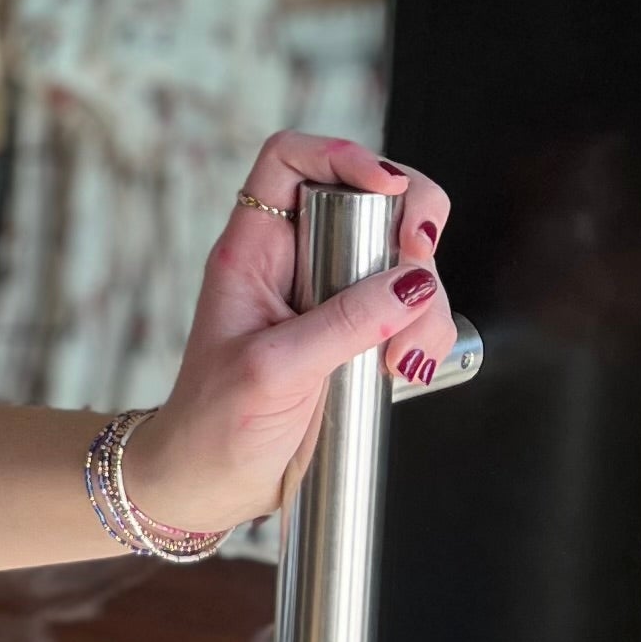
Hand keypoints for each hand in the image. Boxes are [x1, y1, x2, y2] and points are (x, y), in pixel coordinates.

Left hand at [125, 136, 456, 541]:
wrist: (213, 486)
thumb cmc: (214, 425)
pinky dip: (427, 334)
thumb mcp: (274, 370)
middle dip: (410, 236)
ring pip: (404, 261)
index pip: (290, 160)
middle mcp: (296, 262)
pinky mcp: (360, 335)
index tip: (386, 186)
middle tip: (419, 279)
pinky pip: (413, 312)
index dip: (341, 155)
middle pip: (373, 202)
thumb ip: (344, 323)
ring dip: (425, 303)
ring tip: (402, 361)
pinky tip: (406, 372)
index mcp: (253, 249)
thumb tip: (413, 283)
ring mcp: (332, 298)